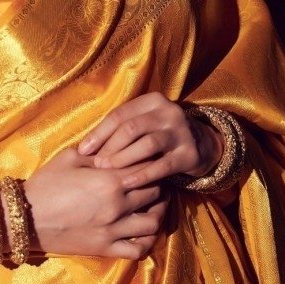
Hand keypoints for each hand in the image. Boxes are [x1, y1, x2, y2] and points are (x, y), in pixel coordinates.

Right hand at [23, 147, 168, 259]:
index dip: (151, 162)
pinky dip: (147, 241)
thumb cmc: (46, 183)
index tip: (150, 158)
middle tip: (154, 178)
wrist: (26, 218)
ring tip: (154, 204)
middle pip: (153, 193)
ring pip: (153, 223)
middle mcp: (117, 206)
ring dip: (158, 212)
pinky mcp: (106, 249)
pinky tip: (144, 231)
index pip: (146, 168)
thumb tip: (114, 148)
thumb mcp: (69, 157)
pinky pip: (138, 249)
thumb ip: (96, 152)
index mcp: (109, 180)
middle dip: (157, 184)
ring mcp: (113, 230)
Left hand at [77, 92, 222, 188]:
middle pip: (132, 128)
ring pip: (147, 144)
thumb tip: (86, 145)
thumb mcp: (145, 123)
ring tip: (107, 171)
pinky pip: (162, 165)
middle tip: (95, 163)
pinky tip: (128, 183)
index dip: (99, 132)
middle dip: (110, 146)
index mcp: (152, 100)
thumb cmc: (160, 135)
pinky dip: (143, 174)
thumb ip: (122, 128)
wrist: (201, 145)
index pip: (119, 114)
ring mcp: (181, 131)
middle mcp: (168, 111)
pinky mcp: (189, 153)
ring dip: (123, 159)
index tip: (83, 149)